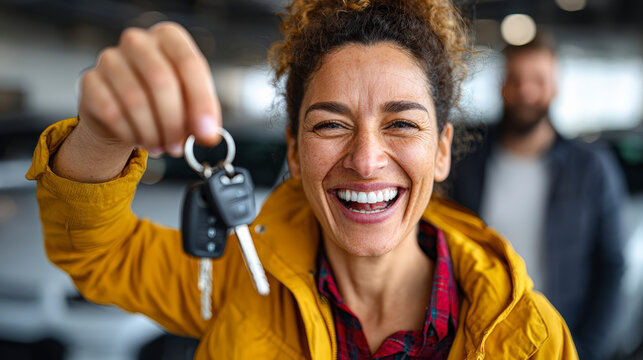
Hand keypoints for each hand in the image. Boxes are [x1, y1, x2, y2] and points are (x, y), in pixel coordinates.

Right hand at [78, 22, 221, 156]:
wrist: (122, 112)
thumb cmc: (163, 101)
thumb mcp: (190, 104)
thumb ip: (202, 116)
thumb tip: (208, 134)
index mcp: (170, 38)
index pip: (189, 63)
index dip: (201, 102)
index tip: (207, 134)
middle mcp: (138, 41)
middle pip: (161, 80)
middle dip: (174, 123)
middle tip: (178, 147)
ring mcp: (110, 58)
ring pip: (135, 100)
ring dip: (152, 132)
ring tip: (160, 146)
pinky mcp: (90, 80)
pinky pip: (112, 112)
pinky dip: (130, 134)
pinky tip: (139, 140)